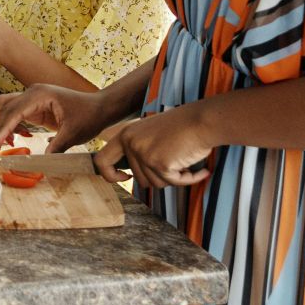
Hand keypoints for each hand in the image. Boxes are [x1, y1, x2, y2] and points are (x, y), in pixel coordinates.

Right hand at [0, 82, 112, 156]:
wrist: (101, 108)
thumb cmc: (90, 116)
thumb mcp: (73, 134)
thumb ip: (56, 147)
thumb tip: (40, 163)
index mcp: (40, 95)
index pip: (13, 112)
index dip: (2, 131)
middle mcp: (33, 92)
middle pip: (4, 107)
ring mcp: (33, 97)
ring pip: (7, 107)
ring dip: (4, 125)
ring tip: (9, 143)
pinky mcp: (36, 104)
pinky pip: (16, 112)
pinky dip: (12, 124)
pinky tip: (22, 136)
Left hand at [95, 105, 214, 189]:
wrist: (203, 120)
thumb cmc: (183, 127)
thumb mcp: (150, 134)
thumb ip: (138, 150)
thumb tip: (132, 176)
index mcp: (126, 134)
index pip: (101, 160)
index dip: (110, 175)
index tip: (126, 177)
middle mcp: (131, 143)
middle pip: (139, 179)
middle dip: (160, 177)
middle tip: (176, 163)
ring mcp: (144, 153)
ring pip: (156, 184)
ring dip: (175, 177)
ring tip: (186, 160)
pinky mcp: (159, 163)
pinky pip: (174, 183)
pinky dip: (189, 179)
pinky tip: (200, 170)